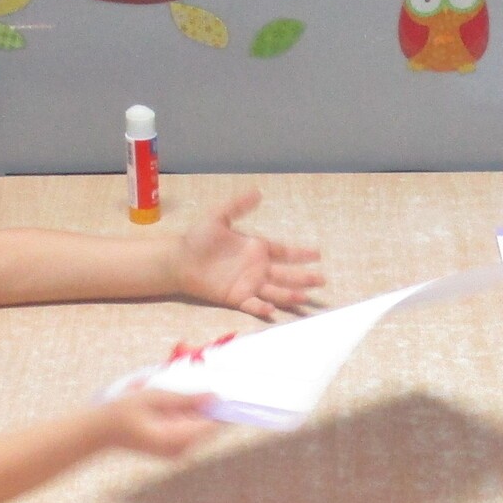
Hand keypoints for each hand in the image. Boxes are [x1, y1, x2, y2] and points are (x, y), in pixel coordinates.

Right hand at [99, 387, 220, 458]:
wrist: (99, 431)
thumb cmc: (122, 411)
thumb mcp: (154, 397)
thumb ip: (186, 398)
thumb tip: (214, 397)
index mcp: (177, 439)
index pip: (214, 425)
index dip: (221, 407)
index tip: (224, 390)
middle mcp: (181, 450)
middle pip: (208, 426)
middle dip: (205, 406)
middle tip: (188, 390)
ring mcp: (177, 452)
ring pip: (199, 427)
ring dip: (192, 410)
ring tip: (168, 400)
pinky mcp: (172, 449)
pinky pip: (188, 430)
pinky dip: (184, 417)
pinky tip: (166, 407)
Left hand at [174, 189, 323, 320]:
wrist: (180, 259)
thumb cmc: (198, 238)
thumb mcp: (218, 216)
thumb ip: (238, 206)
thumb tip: (257, 192)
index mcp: (257, 248)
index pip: (284, 252)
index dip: (301, 254)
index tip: (318, 254)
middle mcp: (257, 268)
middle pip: (286, 274)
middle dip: (304, 278)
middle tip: (322, 281)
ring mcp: (249, 284)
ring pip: (275, 291)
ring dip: (289, 295)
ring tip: (305, 298)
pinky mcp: (236, 297)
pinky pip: (253, 304)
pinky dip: (263, 308)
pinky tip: (273, 310)